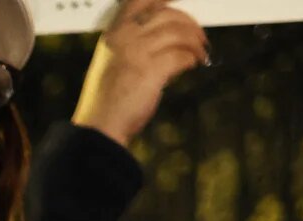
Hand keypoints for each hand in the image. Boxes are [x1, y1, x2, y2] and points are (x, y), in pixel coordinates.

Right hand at [73, 0, 208, 148]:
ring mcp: (137, 53)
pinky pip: (181, 56)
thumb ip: (134, 42)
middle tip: (199, 36)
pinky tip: (194, 64)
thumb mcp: (113, 62)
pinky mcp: (150, 71)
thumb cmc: (108, 99)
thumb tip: (168, 32)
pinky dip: (192, 59)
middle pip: (167, 14)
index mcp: (114, 34)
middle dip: (189, 23)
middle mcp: (125, 38)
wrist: (101, 126)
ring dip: (195, 42)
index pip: (140, 1)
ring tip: (200, 52)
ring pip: (178, 33)